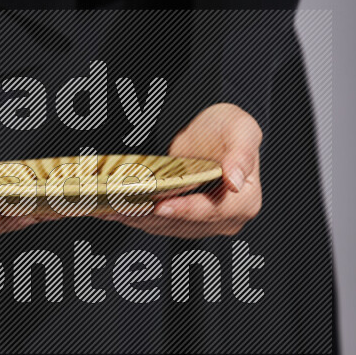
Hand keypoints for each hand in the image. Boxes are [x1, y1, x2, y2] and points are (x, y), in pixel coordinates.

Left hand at [103, 103, 262, 237]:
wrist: (212, 132)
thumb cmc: (229, 128)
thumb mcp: (242, 130)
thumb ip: (241, 155)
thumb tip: (236, 182)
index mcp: (245, 202)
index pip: (212, 211)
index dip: (185, 210)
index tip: (161, 206)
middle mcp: (226, 220)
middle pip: (184, 223)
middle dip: (150, 215)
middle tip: (122, 205)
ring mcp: (203, 224)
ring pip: (166, 226)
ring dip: (137, 218)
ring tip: (110, 207)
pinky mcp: (183, 221)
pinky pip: (157, 222)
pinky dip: (135, 216)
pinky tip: (113, 208)